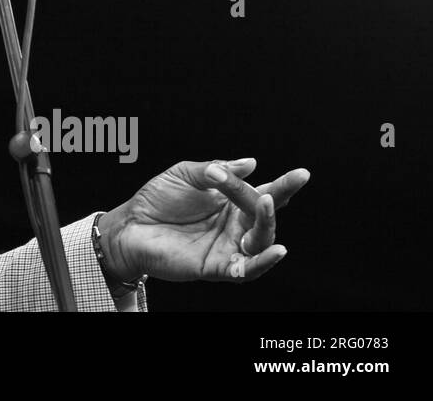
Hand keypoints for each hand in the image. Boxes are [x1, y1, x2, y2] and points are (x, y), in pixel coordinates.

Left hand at [98, 158, 309, 283]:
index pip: (263, 192)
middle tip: (267, 192)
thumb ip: (216, 169)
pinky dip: (263, 262)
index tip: (302, 174)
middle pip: (264, 216)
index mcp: (231, 202)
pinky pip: (246, 269)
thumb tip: (251, 163)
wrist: (129, 225)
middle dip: (270, 202)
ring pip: (261, 241)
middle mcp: (234, 225)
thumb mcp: (184, 174)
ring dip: (267, 224)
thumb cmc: (156, 199)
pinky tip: (276, 251)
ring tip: (264, 205)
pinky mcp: (216, 267)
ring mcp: (227, 247)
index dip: (284, 185)